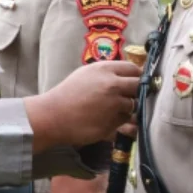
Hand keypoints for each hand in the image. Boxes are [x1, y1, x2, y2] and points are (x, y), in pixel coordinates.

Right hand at [24, 60, 140, 151]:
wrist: (53, 115)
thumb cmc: (68, 93)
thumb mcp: (87, 74)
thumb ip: (108, 73)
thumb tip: (129, 75)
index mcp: (106, 70)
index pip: (134, 69)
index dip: (137, 76)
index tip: (135, 81)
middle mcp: (113, 85)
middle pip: (139, 86)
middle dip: (136, 92)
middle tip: (129, 96)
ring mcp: (114, 105)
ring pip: (133, 106)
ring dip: (127, 108)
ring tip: (110, 109)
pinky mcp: (113, 123)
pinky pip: (124, 121)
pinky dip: (120, 121)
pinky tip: (105, 119)